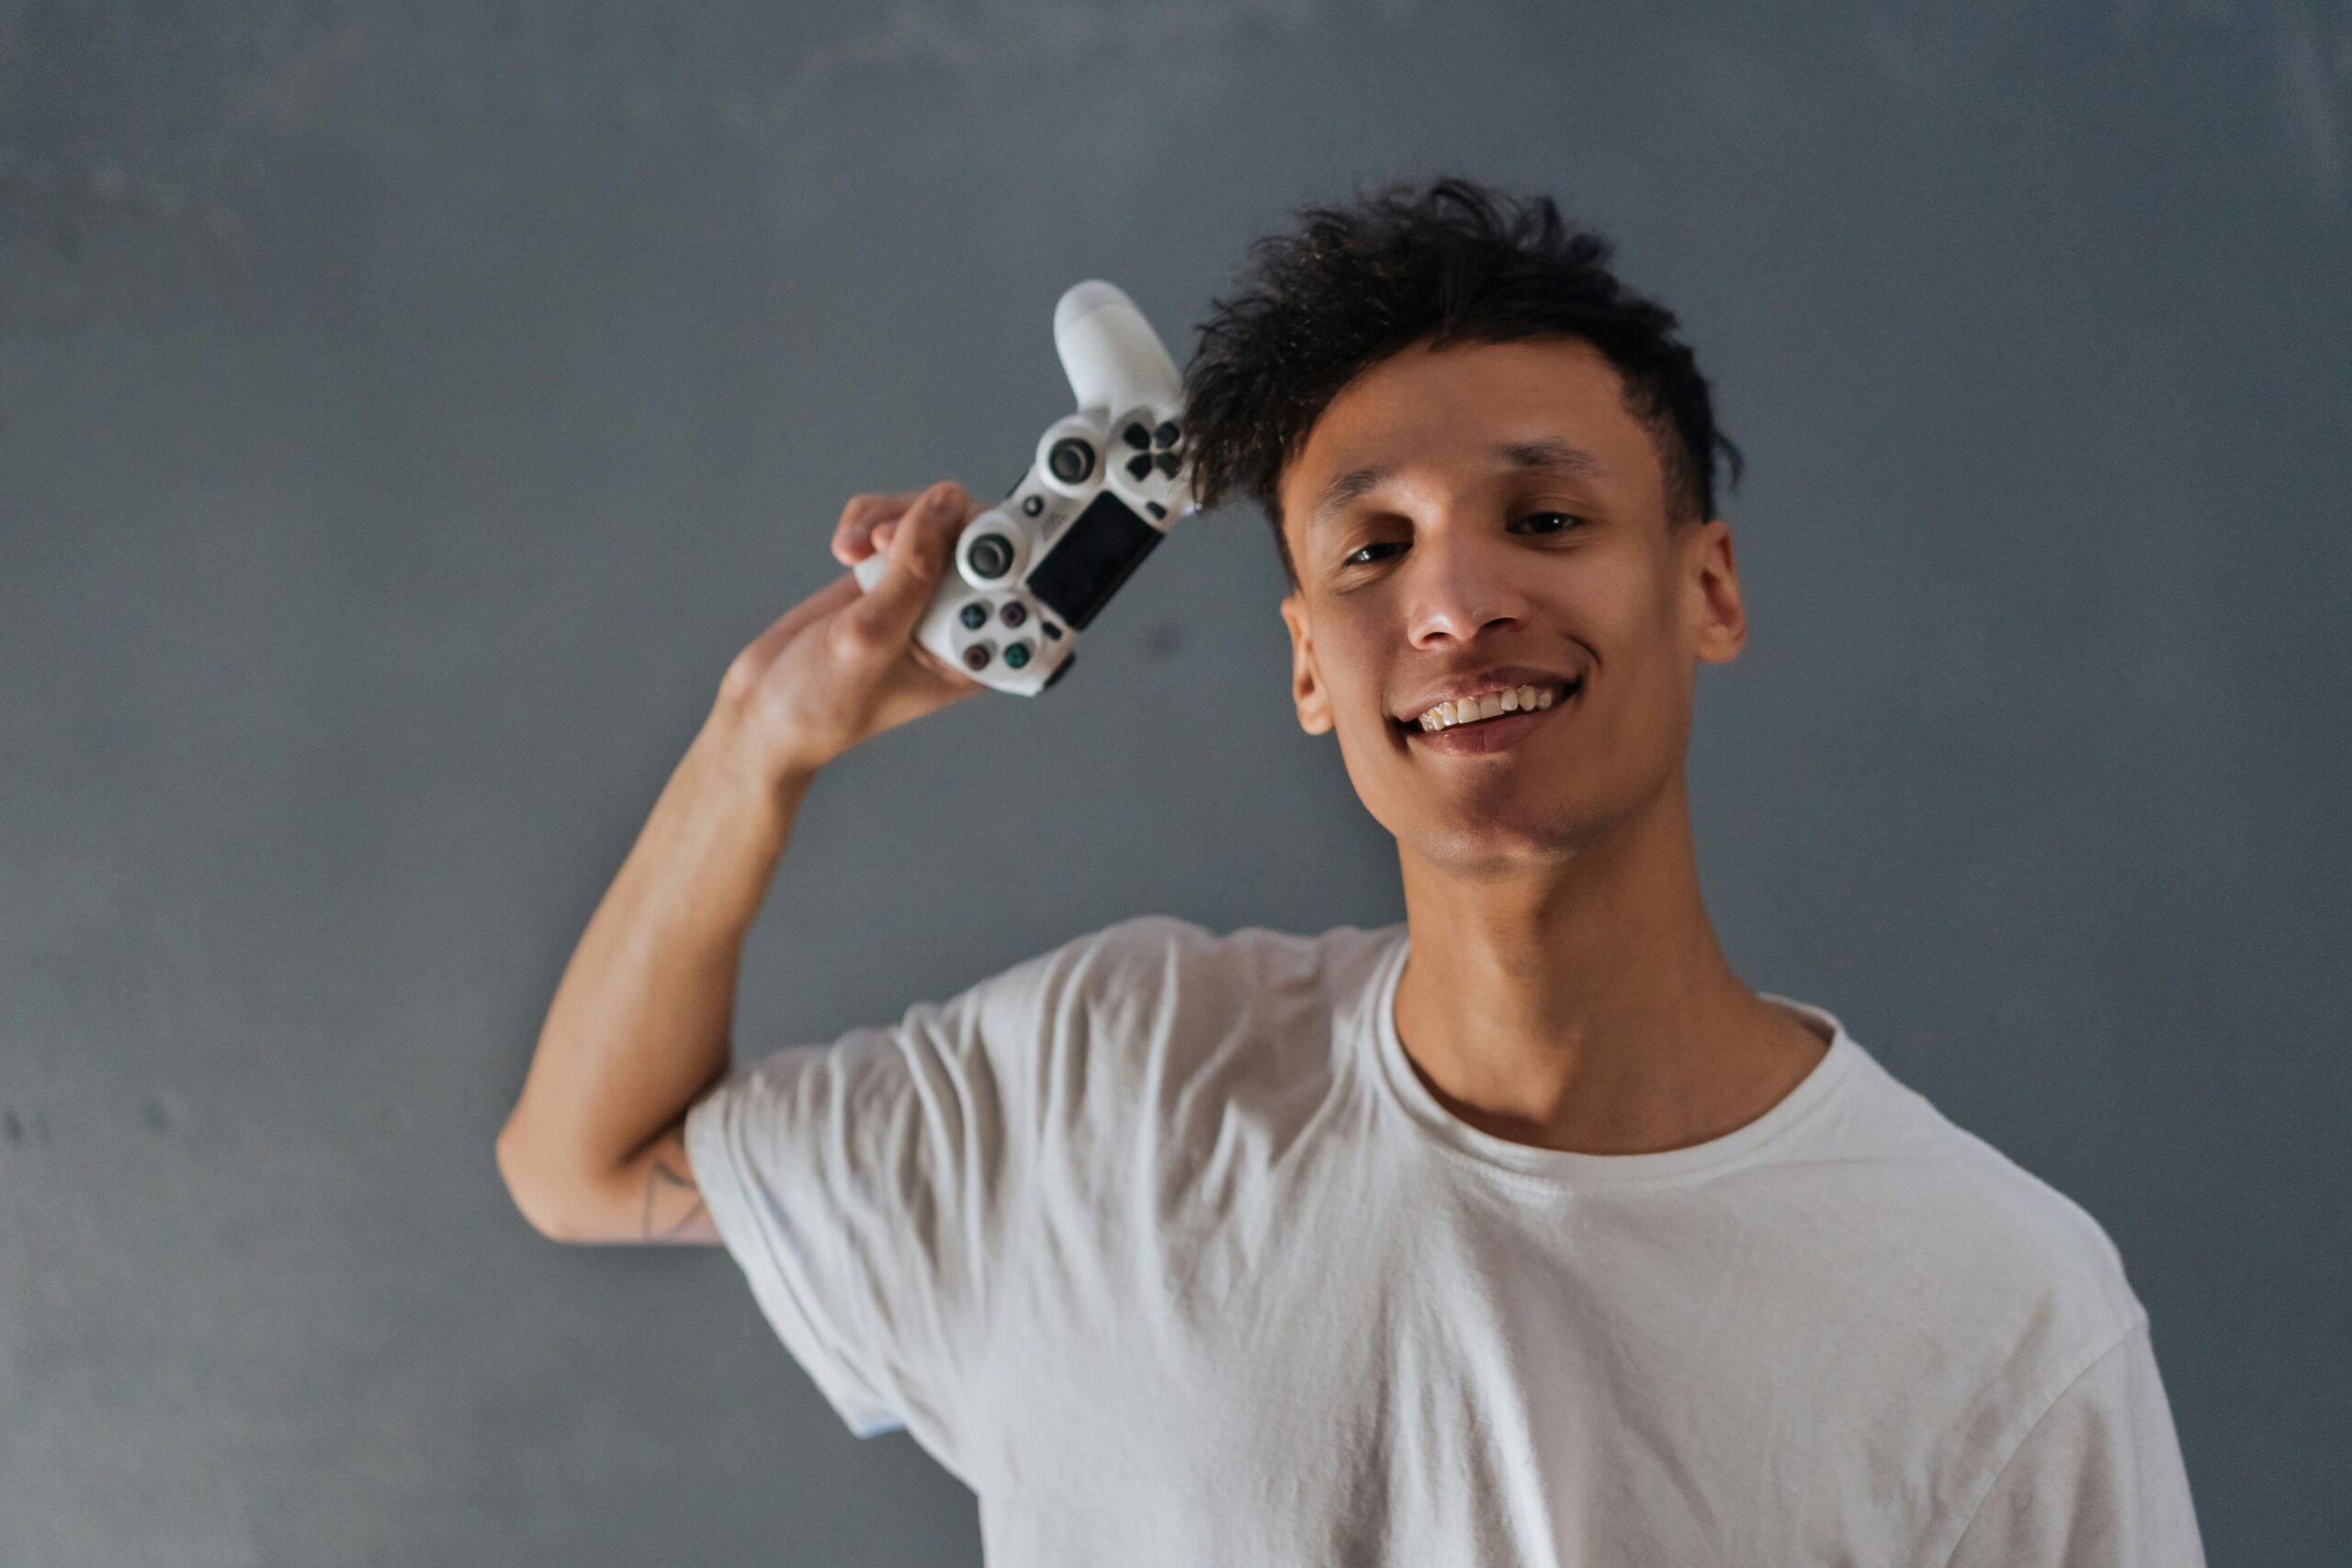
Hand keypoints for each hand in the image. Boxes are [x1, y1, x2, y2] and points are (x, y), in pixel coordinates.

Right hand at [712, 480, 984, 786]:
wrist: (764, 707)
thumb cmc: (823, 701)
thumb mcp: (870, 636)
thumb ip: (914, 570)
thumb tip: (948, 503)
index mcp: (975, 647)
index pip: (1017, 581)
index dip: (1001, 546)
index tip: (965, 540)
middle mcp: (957, 615)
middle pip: (975, 533)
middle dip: (930, 523)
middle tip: (888, 541)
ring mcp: (922, 589)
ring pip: (931, 516)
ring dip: (892, 518)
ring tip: (854, 551)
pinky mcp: (887, 569)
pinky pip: (894, 517)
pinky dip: (867, 521)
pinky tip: (845, 551)